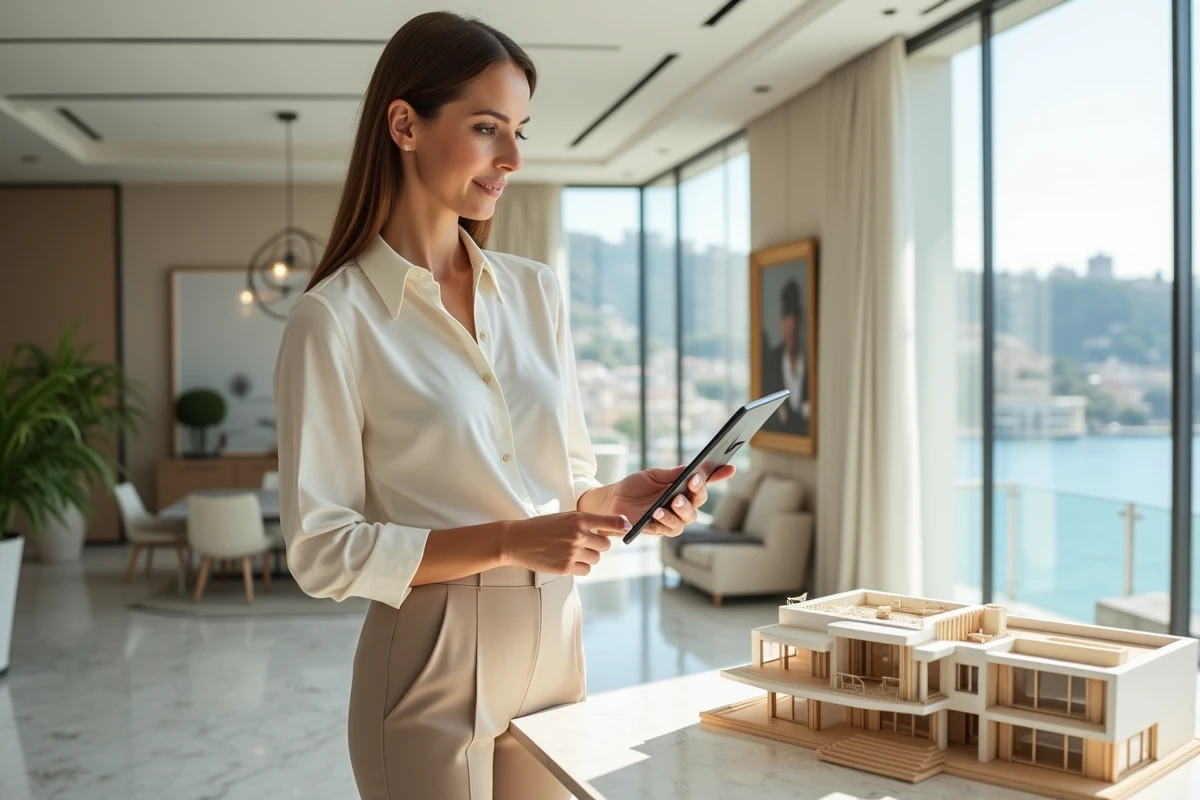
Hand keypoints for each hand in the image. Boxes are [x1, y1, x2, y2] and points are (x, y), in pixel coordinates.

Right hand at [503, 512, 631, 575]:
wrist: (517, 540)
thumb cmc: (540, 527)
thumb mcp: (563, 518)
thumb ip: (584, 523)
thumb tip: (607, 530)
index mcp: (578, 519)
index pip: (610, 521)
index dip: (622, 525)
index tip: (629, 527)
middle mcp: (578, 535)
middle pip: (605, 545)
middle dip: (598, 545)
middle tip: (585, 544)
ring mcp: (572, 552)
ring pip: (596, 558)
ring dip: (588, 557)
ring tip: (572, 552)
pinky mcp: (566, 567)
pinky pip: (586, 570)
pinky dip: (580, 567)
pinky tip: (568, 561)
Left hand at [609, 464, 735, 536]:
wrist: (613, 500)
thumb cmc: (634, 486)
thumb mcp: (652, 475)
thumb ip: (671, 474)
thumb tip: (690, 468)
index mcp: (682, 488)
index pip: (703, 482)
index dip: (718, 476)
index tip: (729, 467)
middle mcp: (682, 504)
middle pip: (699, 501)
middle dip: (698, 491)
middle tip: (691, 482)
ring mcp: (673, 518)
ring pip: (689, 517)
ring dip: (682, 508)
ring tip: (673, 500)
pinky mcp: (661, 529)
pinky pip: (671, 529)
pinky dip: (666, 520)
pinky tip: (658, 512)